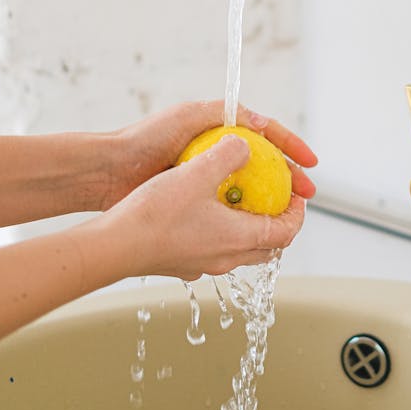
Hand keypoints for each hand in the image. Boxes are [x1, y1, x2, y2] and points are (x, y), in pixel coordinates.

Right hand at [98, 134, 306, 279]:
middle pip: (268, 247)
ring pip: (240, 252)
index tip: (296, 194)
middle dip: (278, 224)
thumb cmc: (157, 212)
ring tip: (241, 204)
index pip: (286, 232)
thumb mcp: (198, 171)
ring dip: (249, 230)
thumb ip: (228, 153)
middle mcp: (226, 259)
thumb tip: (246, 144)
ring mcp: (202, 266)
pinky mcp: (181, 266)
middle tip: (276, 200)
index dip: (297, 213)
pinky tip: (202, 212)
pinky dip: (221, 234)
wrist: (114, 244)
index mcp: (240, 238)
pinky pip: (213, 251)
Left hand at [101, 99, 316, 209]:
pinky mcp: (194, 204)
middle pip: (266, 168)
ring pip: (252, 193)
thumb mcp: (188, 116)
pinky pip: (228, 213)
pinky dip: (246, 219)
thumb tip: (262, 124)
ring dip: (273, 204)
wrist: (107, 172)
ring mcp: (207, 182)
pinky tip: (257, 230)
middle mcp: (217, 156)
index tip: (312, 165)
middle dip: (291, 180)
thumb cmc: (144, 140)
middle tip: (307, 196)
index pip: (267, 137)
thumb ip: (224, 115)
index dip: (293, 149)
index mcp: (219, 130)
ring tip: (288, 216)